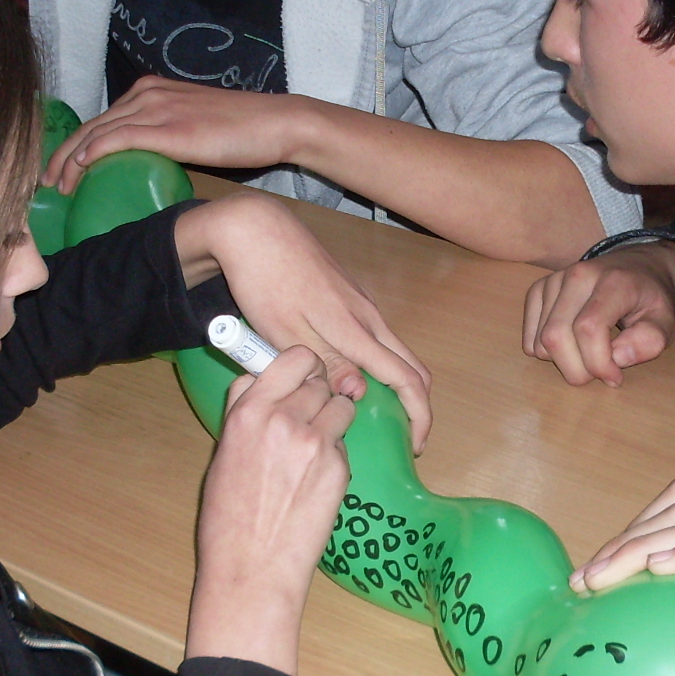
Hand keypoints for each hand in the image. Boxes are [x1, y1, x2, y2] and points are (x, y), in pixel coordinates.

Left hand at [43, 77, 316, 191]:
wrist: (273, 122)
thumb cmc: (241, 130)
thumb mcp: (193, 126)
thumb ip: (167, 135)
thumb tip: (151, 163)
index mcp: (151, 91)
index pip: (101, 119)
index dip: (73, 144)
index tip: (59, 169)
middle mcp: (146, 94)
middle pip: (90, 125)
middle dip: (62, 154)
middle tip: (46, 181)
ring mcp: (156, 108)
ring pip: (97, 133)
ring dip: (71, 160)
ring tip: (57, 185)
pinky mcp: (168, 127)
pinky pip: (118, 138)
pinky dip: (94, 153)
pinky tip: (80, 169)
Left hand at [176, 194, 434, 451]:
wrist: (256, 230)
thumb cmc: (265, 284)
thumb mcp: (287, 333)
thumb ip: (326, 364)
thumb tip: (359, 393)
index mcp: (355, 329)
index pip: (405, 378)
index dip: (418, 415)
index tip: (415, 445)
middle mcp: (368, 316)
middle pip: (412, 364)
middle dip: (416, 403)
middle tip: (403, 435)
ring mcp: (361, 304)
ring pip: (395, 350)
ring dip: (396, 383)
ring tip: (378, 413)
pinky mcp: (350, 298)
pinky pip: (377, 337)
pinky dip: (379, 364)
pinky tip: (354, 376)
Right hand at [187, 347, 354, 673]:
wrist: (252, 568)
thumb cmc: (228, 519)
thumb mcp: (223, 454)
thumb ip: (243, 412)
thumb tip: (258, 381)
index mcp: (249, 413)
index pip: (292, 358)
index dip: (301, 366)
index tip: (300, 376)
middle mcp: (284, 419)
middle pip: (320, 380)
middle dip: (318, 394)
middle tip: (308, 418)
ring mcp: (316, 443)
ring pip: (342, 407)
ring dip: (333, 420)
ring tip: (313, 449)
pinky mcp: (339, 469)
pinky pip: (345, 444)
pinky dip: (336, 455)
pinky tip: (316, 481)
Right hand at [522, 243, 674, 386]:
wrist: (638, 267)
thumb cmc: (650, 300)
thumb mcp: (666, 323)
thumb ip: (649, 342)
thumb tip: (616, 358)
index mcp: (613, 281)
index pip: (588, 328)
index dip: (598, 363)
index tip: (615, 377)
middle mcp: (578, 275)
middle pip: (556, 337)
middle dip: (577, 370)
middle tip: (600, 373)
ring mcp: (554, 280)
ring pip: (540, 341)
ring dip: (564, 363)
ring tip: (589, 356)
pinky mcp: (539, 289)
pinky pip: (530, 337)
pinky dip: (547, 353)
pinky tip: (571, 346)